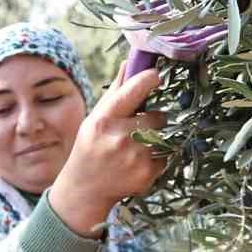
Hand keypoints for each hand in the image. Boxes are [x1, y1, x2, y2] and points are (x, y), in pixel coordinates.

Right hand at [49, 65, 166, 235]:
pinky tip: (138, 163)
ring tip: (136, 148)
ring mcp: (136, 157)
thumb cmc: (90, 147)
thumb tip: (131, 62)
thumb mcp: (95, 119)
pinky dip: (157, 158)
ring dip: (156, 139)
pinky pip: (166, 155)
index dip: (150, 79)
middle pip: (158, 115)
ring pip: (164, 136)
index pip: (135, 90)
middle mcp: (120, 137)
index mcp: (104, 120)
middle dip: (153, 120)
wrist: (85, 190)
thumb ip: (116, 91)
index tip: (156, 76)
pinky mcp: (147, 174)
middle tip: (138, 129)